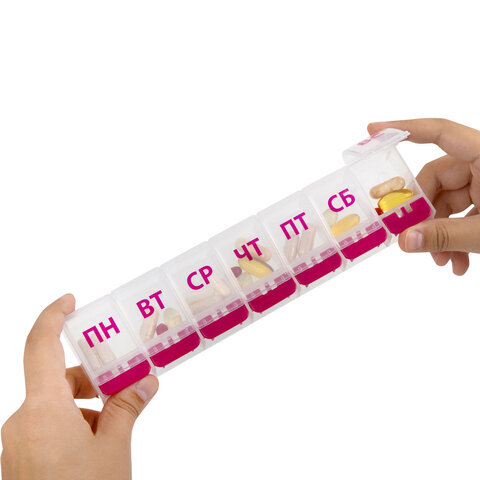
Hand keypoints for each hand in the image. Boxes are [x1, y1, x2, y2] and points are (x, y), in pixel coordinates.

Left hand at [1, 294, 158, 479]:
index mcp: (41, 410)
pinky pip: (46, 426)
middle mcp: (22, 421)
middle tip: (124, 380)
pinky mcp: (20, 461)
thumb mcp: (114, 449)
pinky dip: (73, 424)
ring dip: (85, 406)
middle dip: (91, 377)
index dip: (53, 316)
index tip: (71, 301)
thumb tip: (147, 380)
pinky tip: (98, 445)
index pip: (40, 346)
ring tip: (117, 424)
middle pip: (55, 379)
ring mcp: (18, 443)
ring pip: (53, 406)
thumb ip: (128, 407)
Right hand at [368, 118, 479, 274]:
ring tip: (444, 263)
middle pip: (437, 179)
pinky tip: (458, 263)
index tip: (372, 130)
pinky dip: (457, 237)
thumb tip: (403, 241)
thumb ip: (446, 235)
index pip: (440, 133)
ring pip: (449, 202)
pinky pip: (464, 214)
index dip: (404, 129)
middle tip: (410, 238)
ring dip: (440, 233)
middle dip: (424, 214)